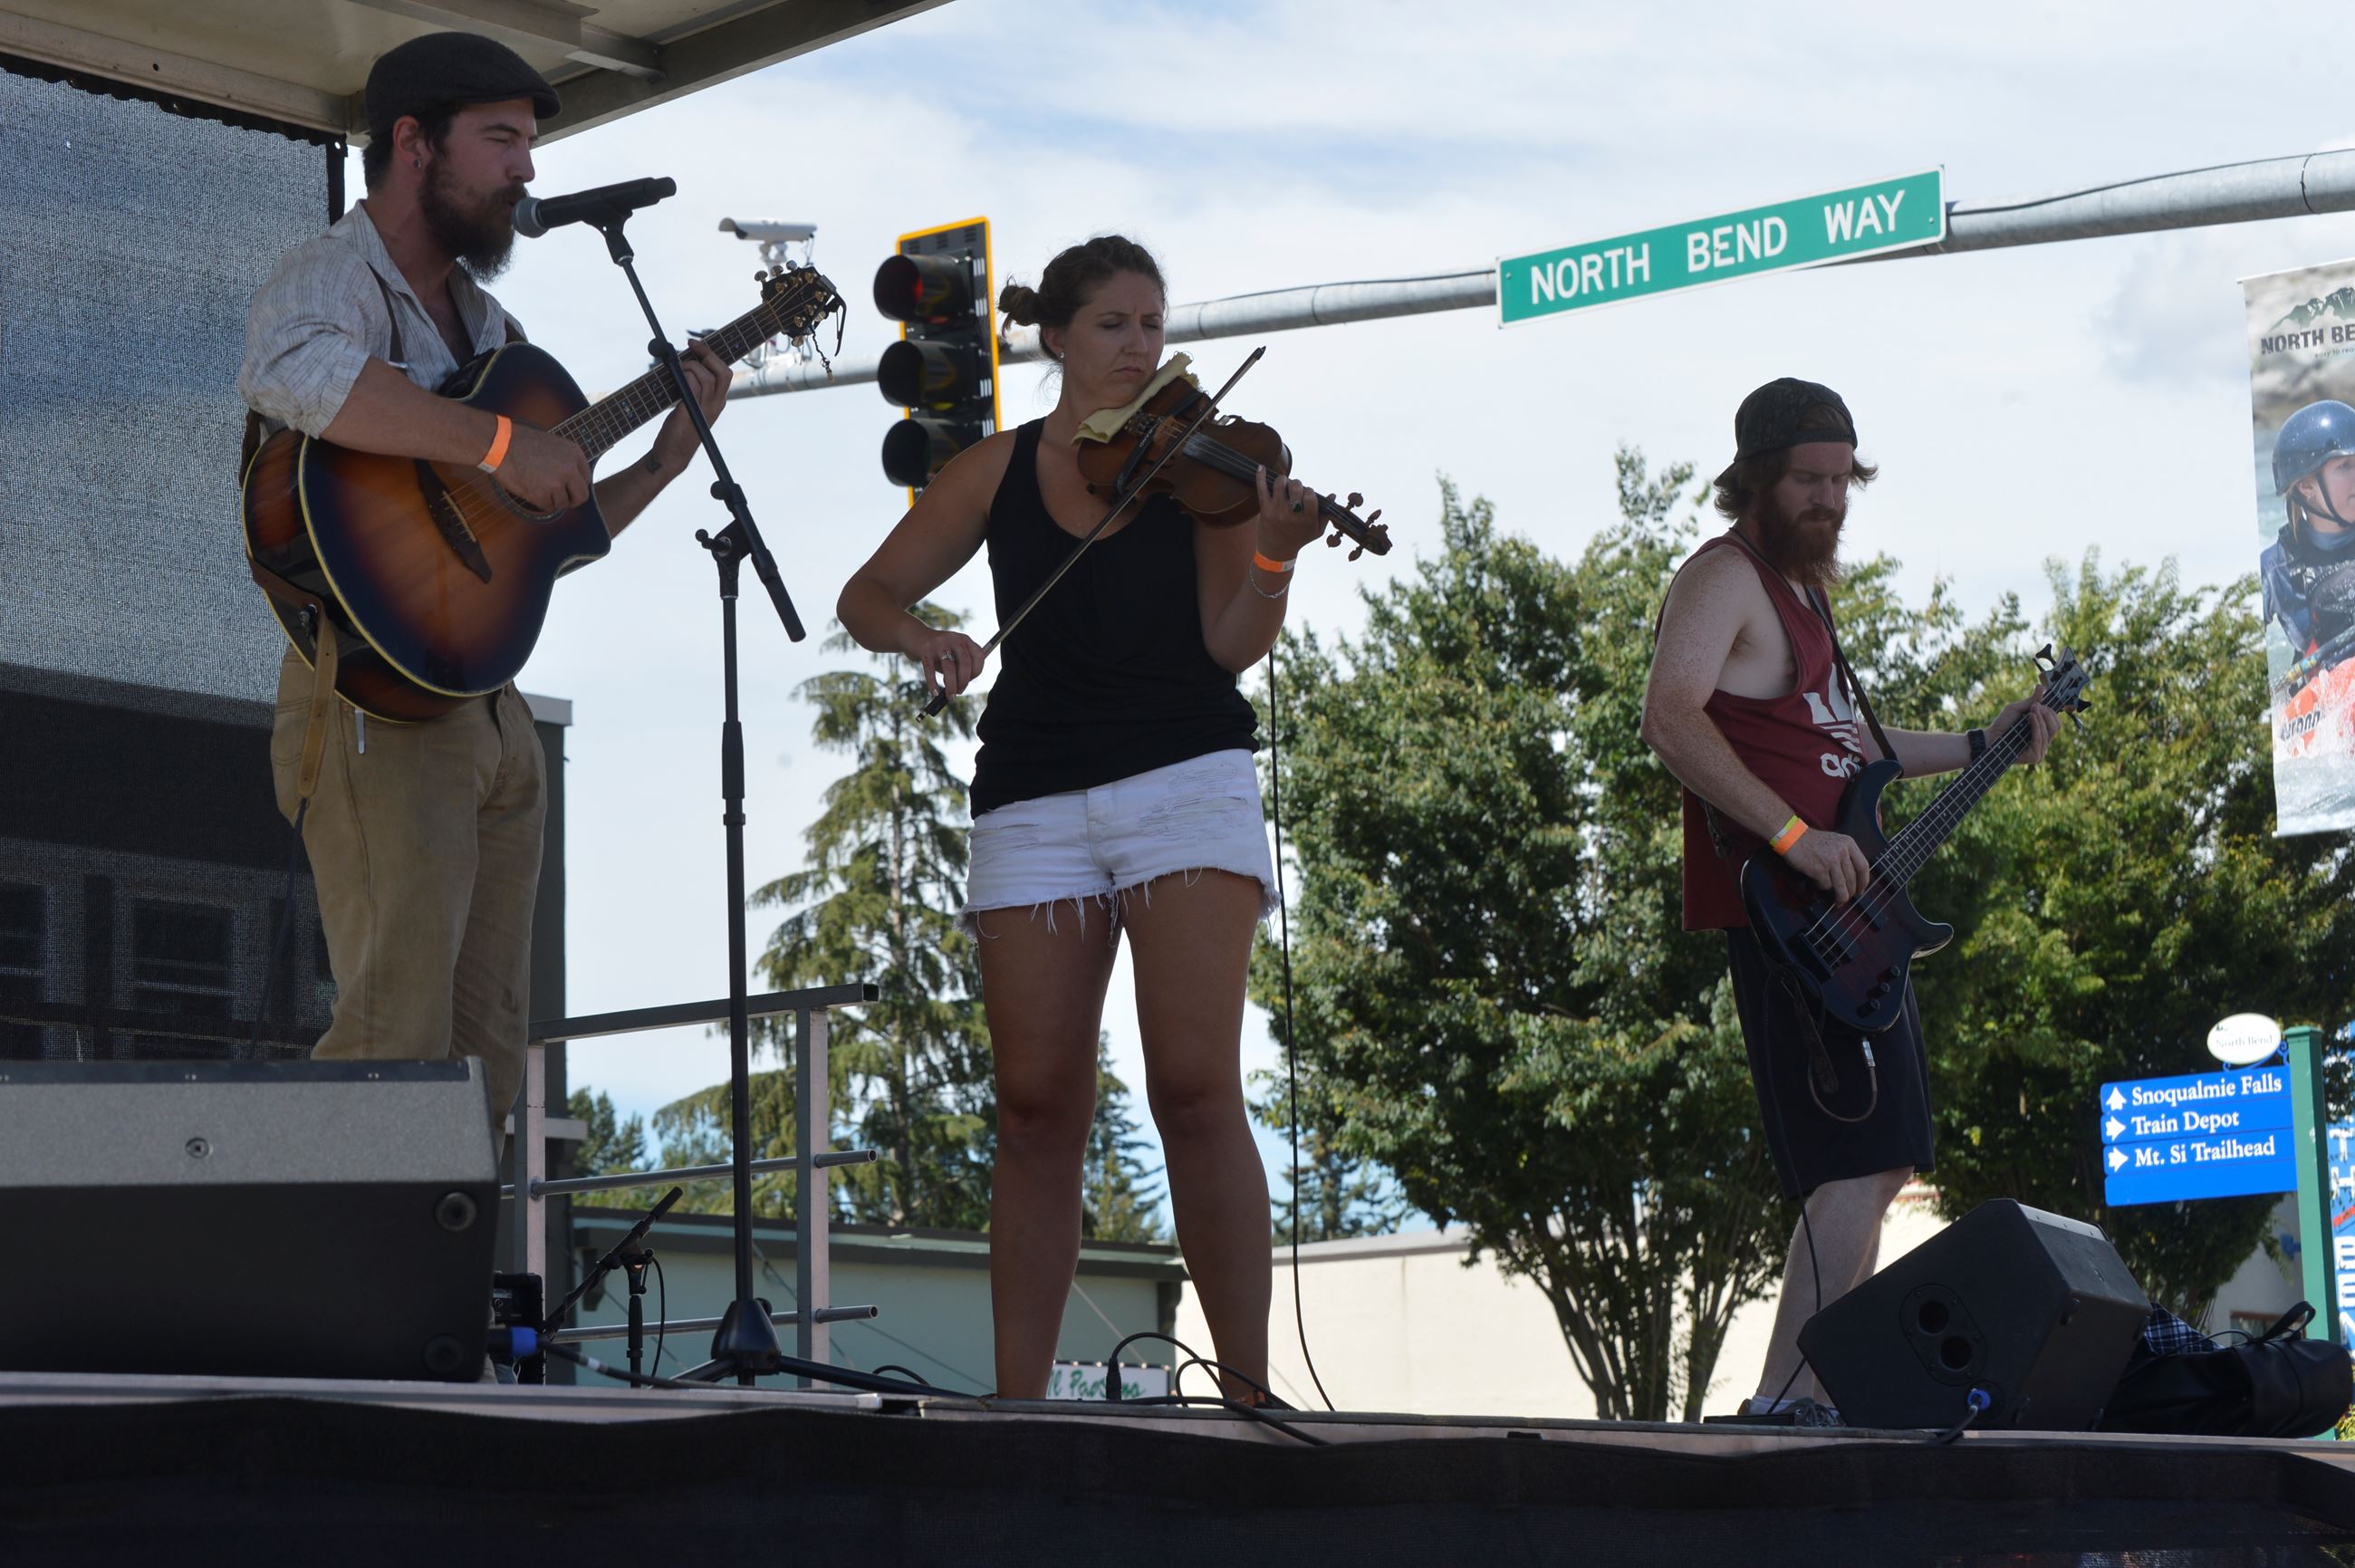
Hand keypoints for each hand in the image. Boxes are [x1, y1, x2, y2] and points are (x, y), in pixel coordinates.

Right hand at [495, 424, 591, 512]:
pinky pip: (547, 506)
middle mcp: (570, 469)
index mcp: (574, 453)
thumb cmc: (522, 442)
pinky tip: (529, 488)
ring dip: (551, 499)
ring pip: (562, 503)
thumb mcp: (553, 445)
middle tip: (563, 500)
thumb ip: (566, 460)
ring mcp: (557, 483)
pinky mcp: (542, 494)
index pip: (586, 478)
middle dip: (572, 500)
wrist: (500, 444)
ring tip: (536, 485)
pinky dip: (539, 501)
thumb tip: (573, 479)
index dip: (576, 485)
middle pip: (581, 495)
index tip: (569, 487)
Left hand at [649, 339, 733, 473]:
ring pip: (705, 377)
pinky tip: (676, 376)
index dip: (711, 355)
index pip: (725, 373)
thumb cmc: (680, 430)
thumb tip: (685, 367)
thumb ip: (693, 391)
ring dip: (690, 366)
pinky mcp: (689, 414)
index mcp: (717, 403)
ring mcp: (704, 410)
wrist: (672, 455)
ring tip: (678, 368)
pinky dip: (684, 377)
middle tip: (690, 347)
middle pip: (722, 372)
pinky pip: (691, 388)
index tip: (695, 344)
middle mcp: (715, 406)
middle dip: (706, 355)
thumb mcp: (691, 407)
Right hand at [906, 622, 987, 698]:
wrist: (914, 635)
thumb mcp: (952, 653)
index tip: (970, 681)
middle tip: (959, 692)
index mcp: (964, 639)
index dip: (976, 672)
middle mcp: (954, 639)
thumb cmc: (938, 651)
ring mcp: (939, 643)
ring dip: (951, 686)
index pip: (979, 656)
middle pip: (965, 663)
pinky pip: (930, 670)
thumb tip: (960, 688)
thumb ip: (959, 667)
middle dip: (964, 682)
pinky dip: (933, 684)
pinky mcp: (925, 650)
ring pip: (949, 668)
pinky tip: (935, 693)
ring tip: (950, 697)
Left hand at [1252, 464, 1325, 563]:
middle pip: (1295, 488)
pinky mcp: (1264, 509)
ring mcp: (1276, 511)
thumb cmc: (1299, 539)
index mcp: (1306, 520)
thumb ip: (1326, 514)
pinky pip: (1261, 489)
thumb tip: (1333, 495)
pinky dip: (1260, 476)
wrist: (1277, 551)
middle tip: (1295, 488)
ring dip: (1283, 480)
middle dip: (1297, 484)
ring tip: (1284, 484)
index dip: (1309, 490)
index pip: (1310, 496)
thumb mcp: (1317, 531)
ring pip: (1280, 484)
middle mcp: (1291, 515)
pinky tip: (1261, 468)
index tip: (1306, 493)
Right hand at [1783, 826, 1871, 903]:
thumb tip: (1852, 876)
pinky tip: (1818, 883)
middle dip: (1851, 892)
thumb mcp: (1835, 842)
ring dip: (1841, 897)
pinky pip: (1826, 885)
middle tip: (1848, 897)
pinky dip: (1823, 887)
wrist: (1793, 836)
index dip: (1864, 881)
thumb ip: (1845, 854)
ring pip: (1841, 886)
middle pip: (1852, 878)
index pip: (1863, 866)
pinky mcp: (1819, 869)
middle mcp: (1842, 851)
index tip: (1861, 889)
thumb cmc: (1812, 841)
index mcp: (1848, 843)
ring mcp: (1831, 861)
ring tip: (1839, 902)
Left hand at [1989, 687, 2062, 765]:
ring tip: (2031, 711)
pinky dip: (2036, 727)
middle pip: (2056, 727)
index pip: (2056, 723)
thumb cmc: (2002, 724)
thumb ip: (2031, 701)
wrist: (1989, 737)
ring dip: (2040, 719)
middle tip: (2036, 706)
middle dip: (2047, 714)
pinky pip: (2040, 739)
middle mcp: (2043, 742)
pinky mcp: (2034, 757)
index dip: (2051, 712)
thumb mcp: (2017, 709)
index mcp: (2042, 732)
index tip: (2040, 704)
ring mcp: (2040, 751)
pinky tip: (2031, 718)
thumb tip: (2041, 686)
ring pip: (2049, 732)